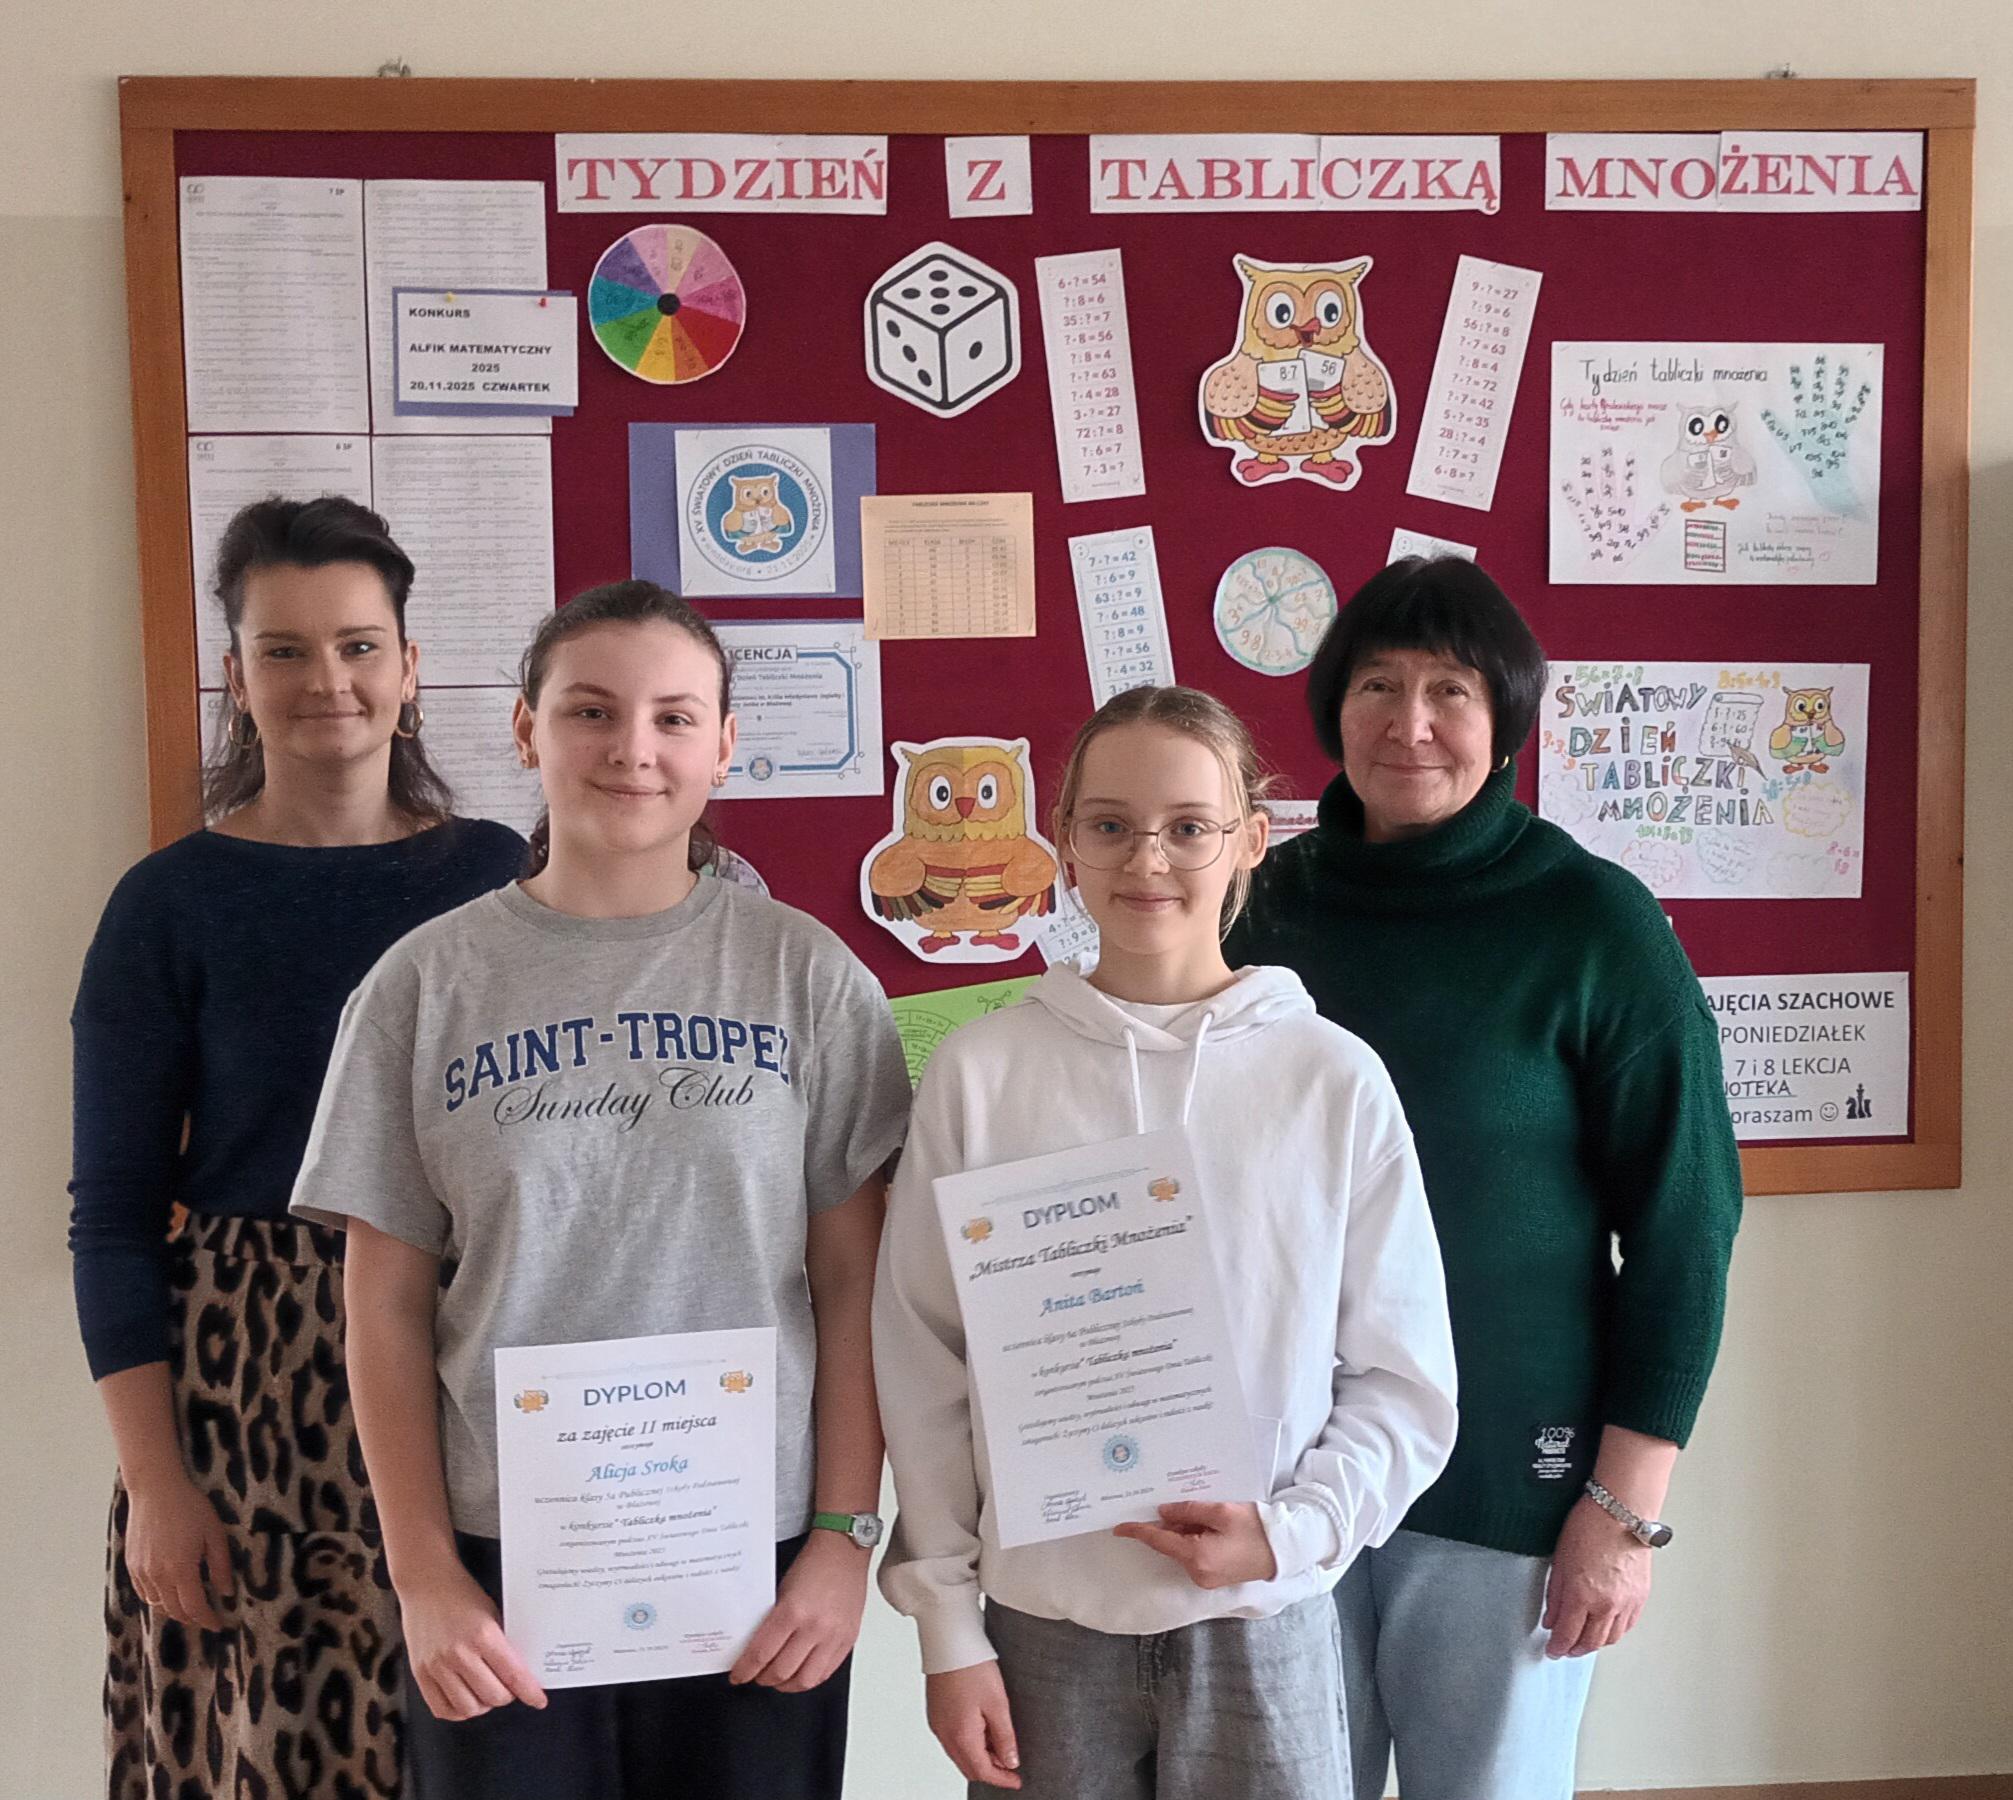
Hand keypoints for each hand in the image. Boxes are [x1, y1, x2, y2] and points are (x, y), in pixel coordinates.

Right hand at [123, 1472, 234, 1630]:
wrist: (156, 1489)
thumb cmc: (190, 1507)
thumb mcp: (214, 1533)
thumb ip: (221, 1565)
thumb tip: (227, 1592)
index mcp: (181, 1570)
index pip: (194, 1607)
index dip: (207, 1619)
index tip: (218, 1625)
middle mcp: (158, 1576)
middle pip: (174, 1610)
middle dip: (192, 1618)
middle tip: (206, 1618)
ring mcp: (141, 1572)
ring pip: (157, 1604)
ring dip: (174, 1611)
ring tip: (189, 1608)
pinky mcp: (132, 1565)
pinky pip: (144, 1593)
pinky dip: (157, 1600)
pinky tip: (168, 1594)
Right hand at [399, 1559, 547, 1719]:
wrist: (426, 1583)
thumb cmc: (462, 1595)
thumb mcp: (492, 1614)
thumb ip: (504, 1644)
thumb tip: (521, 1673)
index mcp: (483, 1635)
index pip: (513, 1674)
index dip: (529, 1692)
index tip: (539, 1700)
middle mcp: (458, 1654)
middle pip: (493, 1696)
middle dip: (507, 1696)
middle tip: (510, 1688)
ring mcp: (437, 1666)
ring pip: (468, 1708)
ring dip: (483, 1705)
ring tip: (487, 1693)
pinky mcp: (420, 1674)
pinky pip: (442, 1708)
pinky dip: (459, 1711)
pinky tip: (467, 1699)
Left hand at [729, 1531, 866, 1691]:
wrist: (844, 1550)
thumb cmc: (813, 1563)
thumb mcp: (782, 1589)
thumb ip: (771, 1619)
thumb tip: (755, 1646)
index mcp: (793, 1610)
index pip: (761, 1654)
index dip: (745, 1670)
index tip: (737, 1675)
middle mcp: (814, 1627)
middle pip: (781, 1672)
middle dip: (762, 1679)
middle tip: (755, 1676)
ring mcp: (833, 1636)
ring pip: (804, 1681)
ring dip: (785, 1685)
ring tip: (777, 1679)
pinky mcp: (848, 1640)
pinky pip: (825, 1673)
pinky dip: (809, 1679)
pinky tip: (799, 1674)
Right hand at [926, 1660, 1020, 1788]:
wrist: (949, 1641)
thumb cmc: (973, 1667)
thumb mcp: (998, 1703)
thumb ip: (1005, 1737)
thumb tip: (1010, 1762)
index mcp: (961, 1735)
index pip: (982, 1771)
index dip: (1002, 1779)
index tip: (1017, 1781)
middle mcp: (945, 1735)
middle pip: (969, 1766)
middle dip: (991, 1770)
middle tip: (1012, 1764)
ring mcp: (938, 1724)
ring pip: (960, 1754)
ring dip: (980, 1756)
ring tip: (1001, 1743)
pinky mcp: (936, 1713)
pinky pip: (952, 1739)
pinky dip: (968, 1743)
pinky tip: (982, 1729)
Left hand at [1112, 1501, 1276, 1589]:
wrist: (1284, 1549)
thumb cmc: (1255, 1528)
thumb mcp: (1220, 1511)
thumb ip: (1188, 1511)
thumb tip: (1163, 1513)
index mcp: (1197, 1557)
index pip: (1159, 1541)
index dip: (1138, 1531)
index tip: (1119, 1526)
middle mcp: (1198, 1573)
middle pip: (1171, 1544)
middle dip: (1168, 1524)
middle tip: (1167, 1502)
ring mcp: (1207, 1578)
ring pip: (1183, 1549)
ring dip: (1183, 1530)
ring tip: (1197, 1510)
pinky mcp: (1215, 1576)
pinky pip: (1195, 1555)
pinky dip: (1194, 1538)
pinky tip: (1204, 1523)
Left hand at [1543, 1495, 1653, 1657]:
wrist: (1620, 1513)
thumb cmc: (1588, 1527)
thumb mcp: (1560, 1560)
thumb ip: (1555, 1595)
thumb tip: (1551, 1619)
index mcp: (1582, 1595)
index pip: (1568, 1634)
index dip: (1558, 1646)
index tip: (1552, 1650)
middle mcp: (1606, 1605)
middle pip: (1591, 1642)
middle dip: (1575, 1649)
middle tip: (1566, 1650)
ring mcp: (1626, 1603)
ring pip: (1611, 1638)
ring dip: (1596, 1644)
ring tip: (1584, 1641)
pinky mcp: (1640, 1597)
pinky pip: (1627, 1625)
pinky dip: (1615, 1632)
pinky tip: (1606, 1628)